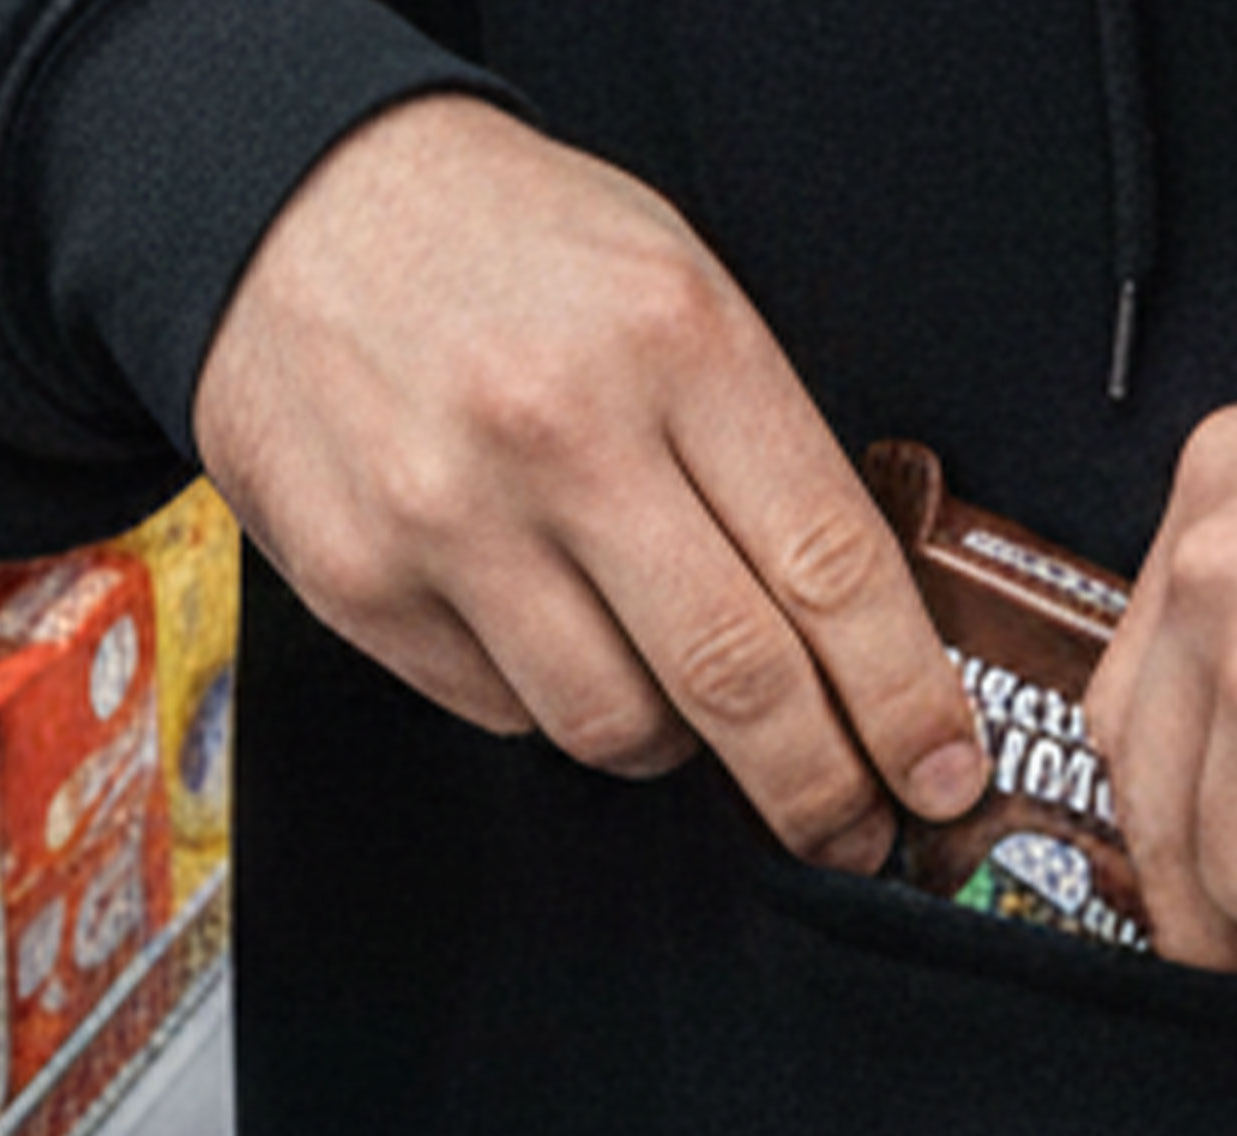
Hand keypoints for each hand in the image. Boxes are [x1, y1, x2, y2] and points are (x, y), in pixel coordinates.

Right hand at [194, 96, 984, 869]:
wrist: (294, 206)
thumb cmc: (513, 246)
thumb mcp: (679, 287)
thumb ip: (767, 445)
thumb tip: (865, 629)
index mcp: (675, 343)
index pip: (833, 570)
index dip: (905, 699)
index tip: (942, 770)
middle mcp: (561, 436)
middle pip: (739, 678)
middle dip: (820, 786)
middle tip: (853, 827)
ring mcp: (449, 519)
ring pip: (618, 727)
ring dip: (677, 741)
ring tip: (681, 693)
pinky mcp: (362, 585)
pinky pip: (507, 713)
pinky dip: (555, 699)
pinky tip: (553, 628)